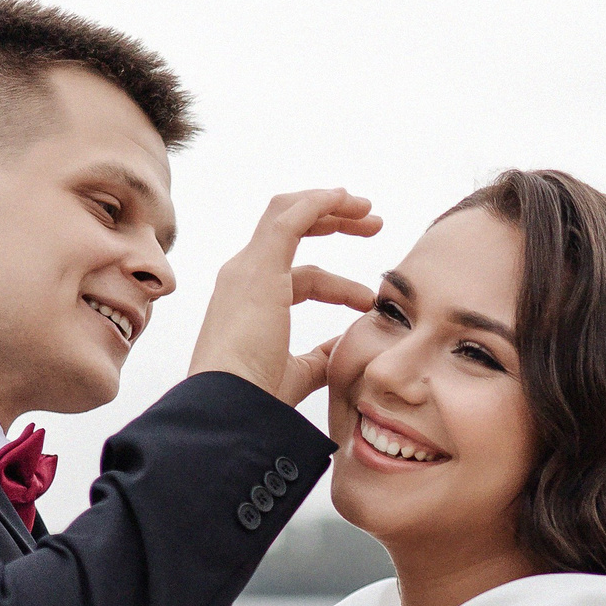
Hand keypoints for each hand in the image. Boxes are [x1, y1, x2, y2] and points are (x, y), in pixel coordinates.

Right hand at [188, 189, 381, 404]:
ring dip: (331, 206)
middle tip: (374, 224)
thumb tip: (342, 349)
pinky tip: (347, 199)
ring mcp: (249, 269)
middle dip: (333, 222)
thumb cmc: (257, 399)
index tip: (368, 300)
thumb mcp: (299, 373)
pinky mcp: (260, 266)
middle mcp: (244, 277)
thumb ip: (321, 358)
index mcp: (251, 302)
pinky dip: (319, 203)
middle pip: (290, 231)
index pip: (299, 277)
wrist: (231, 405)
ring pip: (288, 214)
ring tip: (370, 211)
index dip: (337, 285)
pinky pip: (290, 218)